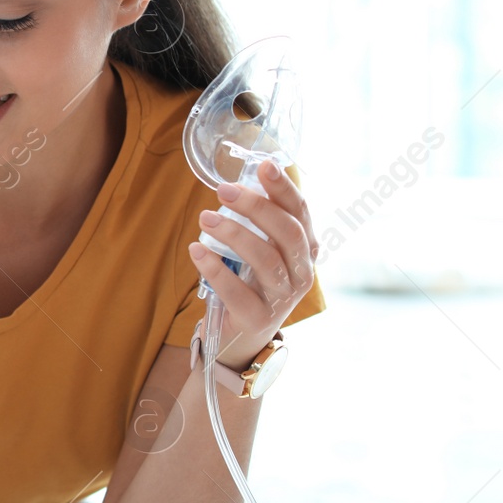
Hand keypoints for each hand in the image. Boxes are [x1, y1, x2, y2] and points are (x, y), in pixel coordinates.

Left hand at [187, 159, 319, 371]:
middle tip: (222, 190)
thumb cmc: (249, 284)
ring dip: (233, 233)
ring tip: (205, 218)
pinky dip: (214, 268)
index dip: (284, 188)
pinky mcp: (258, 319)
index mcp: (305, 251)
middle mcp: (302, 274)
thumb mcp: (260, 250)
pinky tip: (197, 250)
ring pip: (265, 259)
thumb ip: (257, 223)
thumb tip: (234, 183)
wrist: (240, 337)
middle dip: (255, 207)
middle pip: (287, 232)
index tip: (264, 165)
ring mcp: (283, 299)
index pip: (300, 213)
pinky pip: (237, 291)